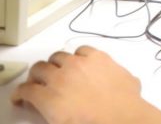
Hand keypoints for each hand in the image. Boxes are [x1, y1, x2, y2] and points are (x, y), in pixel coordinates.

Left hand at [11, 46, 160, 123]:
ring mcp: (59, 78)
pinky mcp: (45, 96)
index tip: (73, 68)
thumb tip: (126, 80)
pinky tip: (22, 99)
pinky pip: (26, 90)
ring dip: (38, 77)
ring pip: (39, 69)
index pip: (80, 52)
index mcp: (97, 59)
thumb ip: (122, 74)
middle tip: (52, 78)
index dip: (74, 61)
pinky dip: (22, 93)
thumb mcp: (130, 80)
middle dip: (54, 67)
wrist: (119, 117)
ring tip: (36, 87)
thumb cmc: (127, 103)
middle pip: (56, 58)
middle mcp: (76, 64)